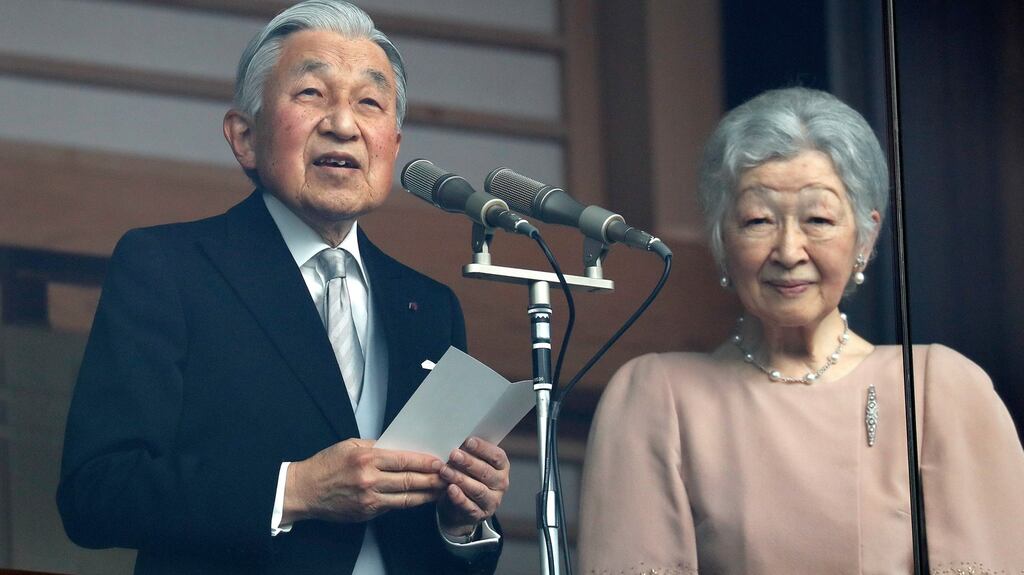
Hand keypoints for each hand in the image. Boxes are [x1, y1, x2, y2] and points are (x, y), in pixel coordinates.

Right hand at [284, 438, 445, 523]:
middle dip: (433, 479)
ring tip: (442, 489)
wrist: (304, 490)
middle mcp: (369, 480)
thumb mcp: (350, 445)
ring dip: (427, 494)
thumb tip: (401, 447)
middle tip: (449, 476)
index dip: (425, 462)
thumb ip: (376, 446)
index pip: (404, 460)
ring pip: (406, 498)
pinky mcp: (367, 513)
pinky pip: (393, 506)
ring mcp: (369, 499)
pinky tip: (421, 498)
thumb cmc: (326, 465)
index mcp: (366, 459)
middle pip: (410, 480)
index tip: (439, 461)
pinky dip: (409, 502)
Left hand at [437, 437, 509, 536]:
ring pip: (478, 489)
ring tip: (445, 471)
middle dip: (469, 462)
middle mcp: (501, 483)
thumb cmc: (466, 476)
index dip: (483, 448)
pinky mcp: (480, 514)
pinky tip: (450, 489)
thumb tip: (456, 437)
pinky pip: (470, 506)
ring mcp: (492, 500)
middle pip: (486, 472)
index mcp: (502, 467)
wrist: (460, 506)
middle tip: (453, 454)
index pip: (497, 456)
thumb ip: (468, 452)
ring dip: (461, 479)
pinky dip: (459, 498)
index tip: (468, 441)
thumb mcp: (470, 463)